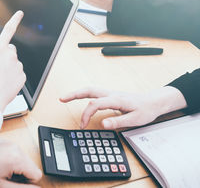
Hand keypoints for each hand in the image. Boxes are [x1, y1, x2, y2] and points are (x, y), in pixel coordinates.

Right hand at [0, 11, 25, 111]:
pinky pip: (18, 74)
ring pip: (14, 64)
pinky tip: (5, 84)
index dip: (14, 20)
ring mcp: (18, 65)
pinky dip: (13, 78)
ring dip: (9, 69)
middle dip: (6, 56)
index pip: (8, 30)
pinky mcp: (23, 76)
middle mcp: (10, 55)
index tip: (20, 13)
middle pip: (11, 51)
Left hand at [0, 140, 41, 187]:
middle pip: (30, 165)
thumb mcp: (3, 186)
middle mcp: (15, 147)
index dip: (28, 181)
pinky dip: (10, 159)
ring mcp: (10, 143)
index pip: (37, 173)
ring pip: (23, 159)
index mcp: (17, 157)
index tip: (15, 182)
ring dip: (15, 166)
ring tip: (0, 169)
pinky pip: (15, 153)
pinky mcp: (5, 141)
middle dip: (21, 173)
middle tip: (5, 176)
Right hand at [60, 86, 187, 129]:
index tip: (82, 126)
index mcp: (116, 99)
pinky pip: (94, 93)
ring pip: (90, 90)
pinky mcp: (111, 96)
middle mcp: (111, 94)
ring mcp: (110, 94)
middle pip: (89, 91)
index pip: (95, 104)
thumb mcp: (135, 119)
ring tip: (65, 98)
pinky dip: (84, 94)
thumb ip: (118, 122)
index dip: (86, 115)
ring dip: (77, 93)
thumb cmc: (146, 110)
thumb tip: (103, 124)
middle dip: (74, 94)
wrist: (154, 102)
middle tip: (61, 99)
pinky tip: (80, 99)